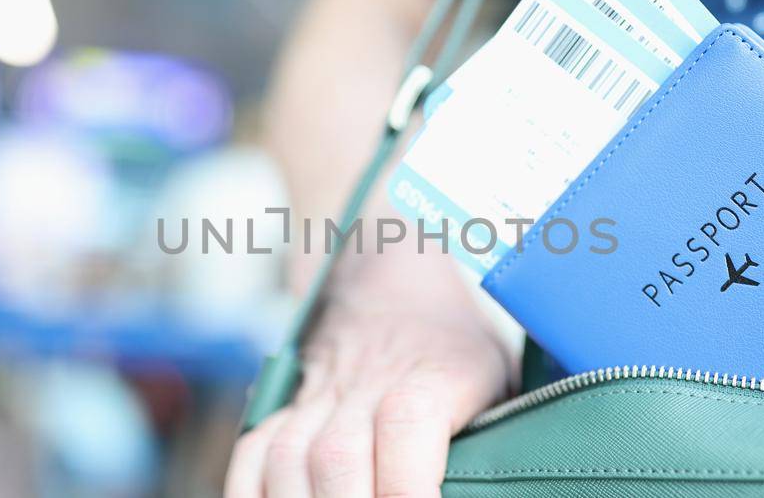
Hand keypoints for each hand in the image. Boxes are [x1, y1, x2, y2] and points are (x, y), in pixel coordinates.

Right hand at [226, 248, 513, 496]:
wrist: (392, 285)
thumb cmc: (458, 353)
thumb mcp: (501, 379)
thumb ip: (504, 437)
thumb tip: (514, 481)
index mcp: (431, 377)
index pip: (408, 426)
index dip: (409, 486)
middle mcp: (364, 387)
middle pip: (337, 457)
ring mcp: (316, 400)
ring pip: (287, 461)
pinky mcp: (281, 412)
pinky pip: (249, 458)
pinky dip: (250, 496)